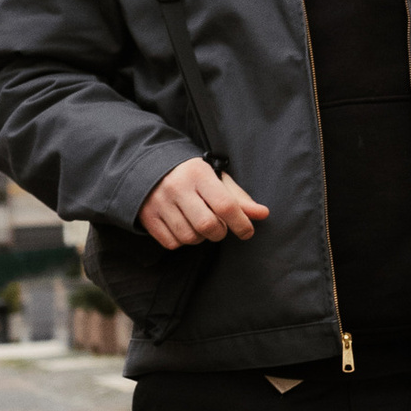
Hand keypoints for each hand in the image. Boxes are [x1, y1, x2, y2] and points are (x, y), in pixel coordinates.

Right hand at [139, 158, 268, 248]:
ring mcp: (159, 203)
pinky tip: (184, 227)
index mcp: (198, 174)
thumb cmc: (192, 176)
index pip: (225, 205)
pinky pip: (171, 243)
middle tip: (220, 227)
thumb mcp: (216, 179)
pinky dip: (182, 242)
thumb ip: (239, 198)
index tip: (247, 232)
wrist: (149, 167)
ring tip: (200, 225)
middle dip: (220, 232)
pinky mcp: (147, 217)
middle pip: (207, 225)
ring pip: (189, 237)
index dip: (241, 223)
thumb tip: (263, 214)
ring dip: (201, 238)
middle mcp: (177, 187)